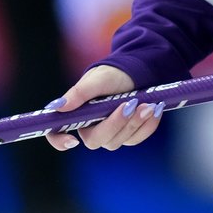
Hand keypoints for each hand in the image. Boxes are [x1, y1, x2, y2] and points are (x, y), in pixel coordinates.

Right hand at [45, 65, 162, 150]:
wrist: (138, 72)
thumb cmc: (112, 74)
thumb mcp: (97, 79)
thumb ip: (79, 93)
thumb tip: (57, 107)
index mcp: (76, 115)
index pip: (57, 134)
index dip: (60, 141)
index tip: (72, 141)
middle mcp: (91, 128)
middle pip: (98, 140)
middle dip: (116, 123)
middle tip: (131, 104)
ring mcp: (111, 133)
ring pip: (120, 140)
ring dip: (136, 122)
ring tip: (149, 104)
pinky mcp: (130, 134)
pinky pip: (138, 137)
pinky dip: (148, 124)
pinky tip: (155, 108)